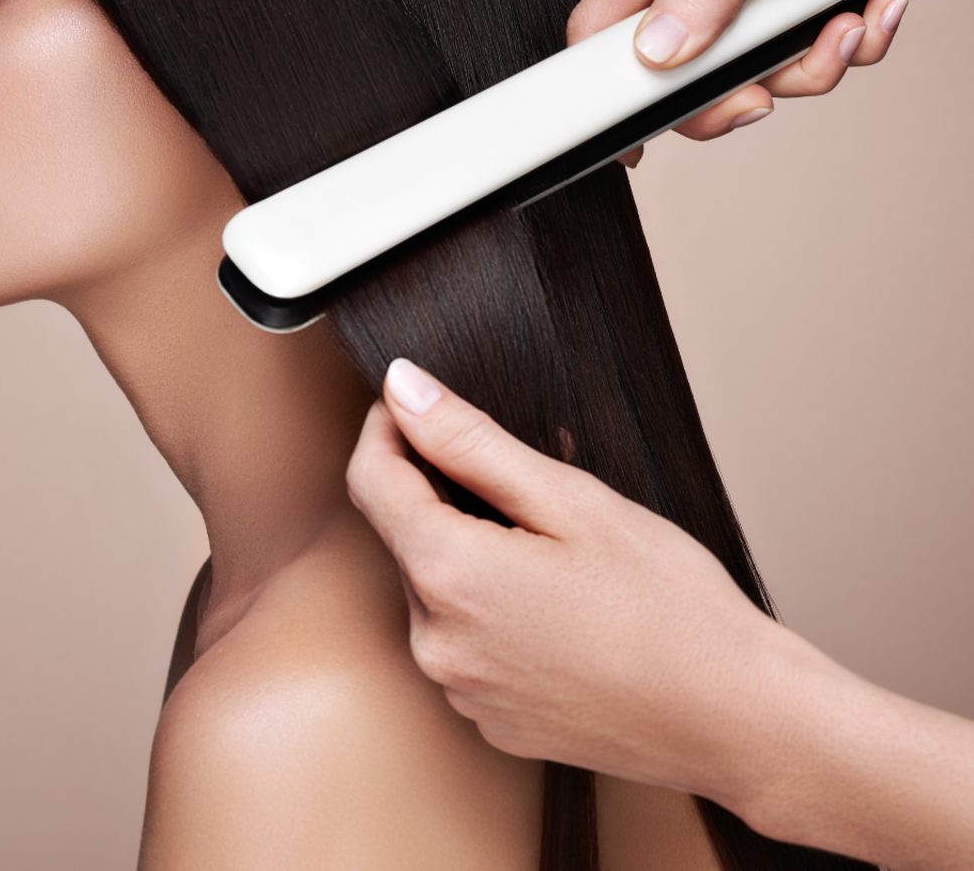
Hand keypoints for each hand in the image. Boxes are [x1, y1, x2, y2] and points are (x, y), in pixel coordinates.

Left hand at [348, 359, 973, 870]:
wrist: (739, 720)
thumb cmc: (671, 607)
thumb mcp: (570, 499)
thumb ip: (469, 440)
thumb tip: (403, 390)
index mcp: (448, 577)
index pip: (370, 479)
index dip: (387, 429)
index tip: (416, 404)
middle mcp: (436, 643)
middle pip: (404, 535)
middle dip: (444, 492)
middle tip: (524, 476)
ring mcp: (461, 690)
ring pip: (435, 589)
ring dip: (470, 551)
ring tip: (555, 547)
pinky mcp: (488, 720)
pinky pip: (463, 641)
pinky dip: (490, 609)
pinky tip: (557, 603)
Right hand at [568, 0, 973, 160]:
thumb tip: (654, 53)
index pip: (601, 24)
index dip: (609, 90)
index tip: (636, 140)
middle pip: (674, 62)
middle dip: (737, 86)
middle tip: (771, 91)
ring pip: (739, 62)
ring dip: (804, 64)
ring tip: (850, 26)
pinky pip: (785, 44)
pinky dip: (833, 42)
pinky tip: (866, 8)